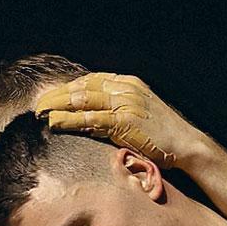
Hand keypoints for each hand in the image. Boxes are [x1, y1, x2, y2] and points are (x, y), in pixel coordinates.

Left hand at [34, 73, 208, 165]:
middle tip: (39, 104)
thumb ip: (118, 108)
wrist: (187, 145)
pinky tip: (55, 123)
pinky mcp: (124, 122)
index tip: (52, 96)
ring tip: (40, 113)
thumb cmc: (164, 134)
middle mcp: (126, 89)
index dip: (68, 88)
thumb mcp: (141, 112)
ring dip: (57, 106)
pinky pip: (90, 119)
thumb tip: (89, 116)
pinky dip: (69, 120)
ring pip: (82, 100)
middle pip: (82, 87)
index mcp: (130, 83)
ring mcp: (126, 104)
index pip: (90, 80)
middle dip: (57, 95)